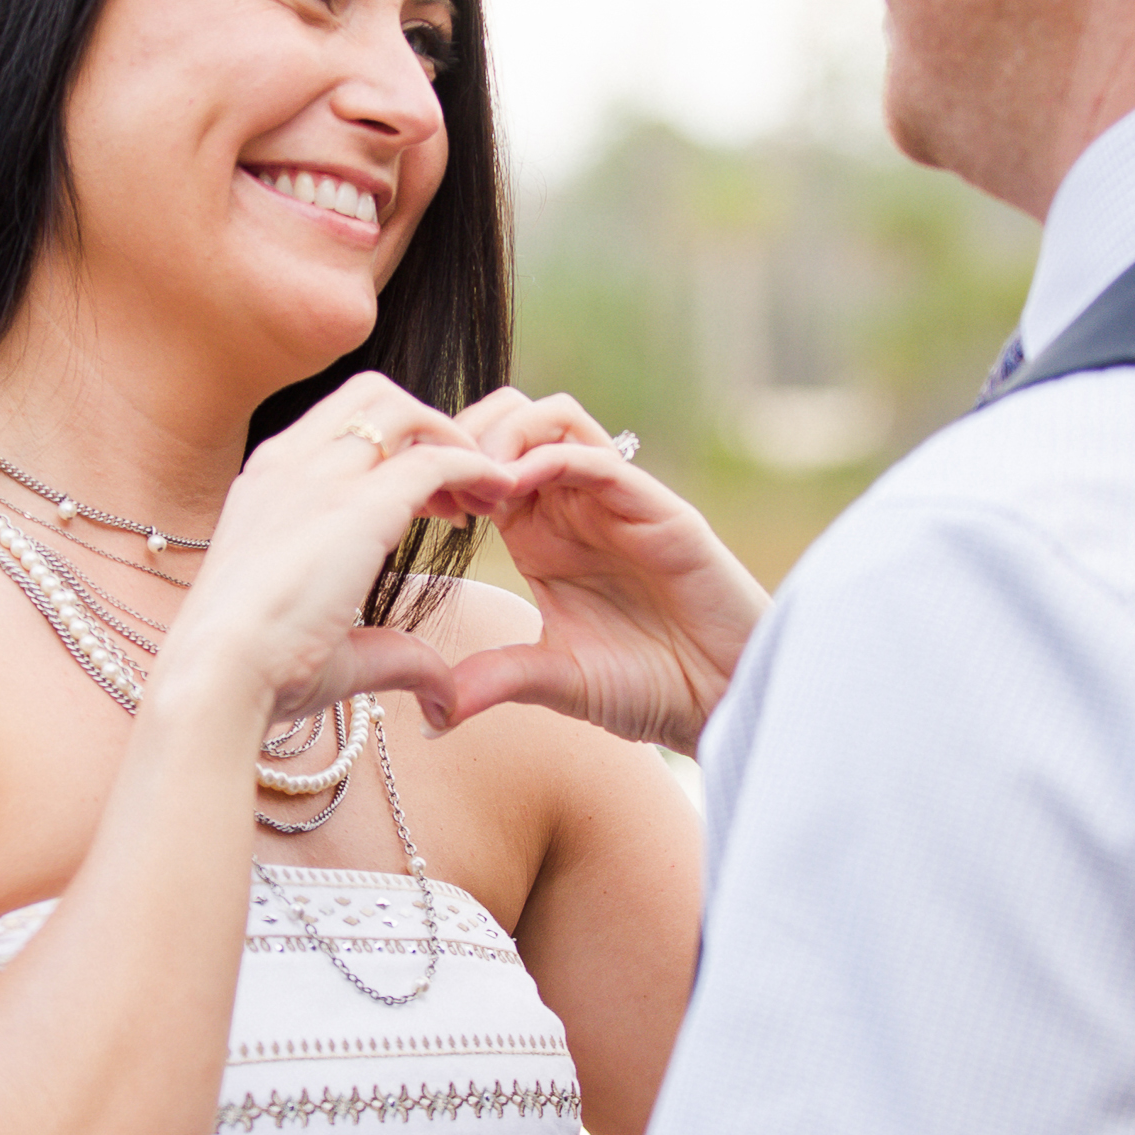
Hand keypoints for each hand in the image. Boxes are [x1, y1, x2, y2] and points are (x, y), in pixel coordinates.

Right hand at [167, 380, 513, 732]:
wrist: (216, 677)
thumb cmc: (256, 673)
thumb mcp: (329, 647)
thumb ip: (392, 655)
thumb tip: (443, 698)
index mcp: (267, 484)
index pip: (341, 425)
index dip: (396, 449)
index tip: (432, 502)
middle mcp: (289, 463)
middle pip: (375, 397)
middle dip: (428, 429)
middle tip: (463, 492)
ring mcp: (320, 476)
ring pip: (404, 411)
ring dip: (454, 442)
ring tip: (487, 494)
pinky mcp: (359, 504)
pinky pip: (436, 459)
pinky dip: (478, 468)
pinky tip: (502, 496)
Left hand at [429, 390, 767, 752]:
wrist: (726, 701)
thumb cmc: (651, 688)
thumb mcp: (557, 682)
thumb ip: (498, 679)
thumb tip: (432, 716)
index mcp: (541, 534)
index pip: (482, 461)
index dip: (440, 468)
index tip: (408, 504)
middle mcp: (575, 505)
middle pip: (511, 417)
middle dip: (464, 434)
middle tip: (436, 483)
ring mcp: (617, 500)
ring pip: (553, 417)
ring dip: (504, 434)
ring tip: (475, 482)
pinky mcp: (657, 508)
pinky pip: (598, 458)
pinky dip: (549, 459)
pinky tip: (512, 492)